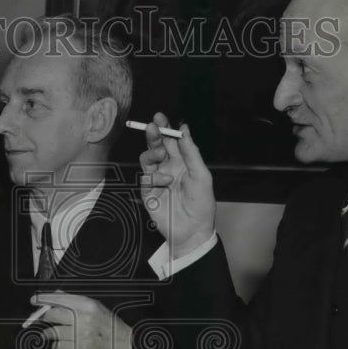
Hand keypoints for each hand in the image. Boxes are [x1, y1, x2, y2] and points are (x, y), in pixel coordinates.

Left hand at [29, 291, 131, 348]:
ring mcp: (81, 335)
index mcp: (87, 305)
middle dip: (44, 317)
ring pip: (53, 332)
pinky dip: (57, 345)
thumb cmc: (111, 327)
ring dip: (50, 333)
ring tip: (52, 333)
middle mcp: (83, 318)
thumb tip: (56, 294)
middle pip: (52, 315)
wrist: (125, 347)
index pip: (59, 299)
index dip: (43, 299)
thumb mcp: (97, 308)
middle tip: (42, 319)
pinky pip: (58, 347)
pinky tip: (62, 343)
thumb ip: (76, 301)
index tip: (34, 300)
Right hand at [138, 112, 215, 256]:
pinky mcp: (149, 192)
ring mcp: (157, 180)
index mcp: (183, 162)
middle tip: (152, 126)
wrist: (192, 231)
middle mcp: (169, 168)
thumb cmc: (201, 205)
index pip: (172, 141)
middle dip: (154, 134)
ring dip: (152, 153)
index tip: (160, 117)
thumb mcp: (201, 175)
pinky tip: (165, 182)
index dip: (166, 128)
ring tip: (160, 155)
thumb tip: (184, 129)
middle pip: (157, 146)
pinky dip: (155, 177)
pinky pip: (146, 178)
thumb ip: (191, 152)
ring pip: (147, 159)